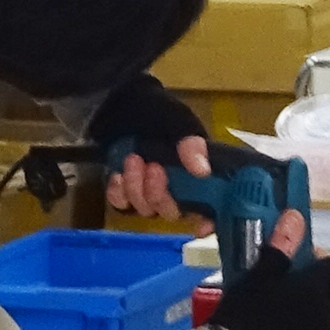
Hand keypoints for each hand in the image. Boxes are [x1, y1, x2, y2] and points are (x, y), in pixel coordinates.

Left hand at [88, 75, 211, 225]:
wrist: (121, 104)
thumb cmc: (157, 113)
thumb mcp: (178, 121)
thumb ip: (190, 144)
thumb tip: (202, 170)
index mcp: (198, 175)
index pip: (212, 208)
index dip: (209, 221)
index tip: (202, 225)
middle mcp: (177, 190)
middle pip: (173, 213)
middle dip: (160, 194)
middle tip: (153, 167)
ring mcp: (149, 193)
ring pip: (146, 210)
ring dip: (137, 188)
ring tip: (133, 159)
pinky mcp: (124, 193)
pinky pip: (122, 205)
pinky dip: (119, 192)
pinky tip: (118, 174)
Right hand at [211, 252, 329, 329]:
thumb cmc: (245, 312)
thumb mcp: (258, 275)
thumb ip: (281, 247)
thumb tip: (296, 216)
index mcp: (315, 288)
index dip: (321, 263)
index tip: (304, 264)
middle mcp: (327, 312)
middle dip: (327, 287)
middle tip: (302, 289)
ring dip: (325, 315)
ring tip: (302, 317)